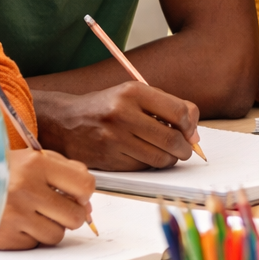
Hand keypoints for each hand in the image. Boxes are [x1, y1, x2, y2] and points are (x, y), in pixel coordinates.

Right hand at [0, 148, 95, 249]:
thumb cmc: (0, 170)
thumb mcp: (32, 158)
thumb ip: (66, 171)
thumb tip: (88, 202)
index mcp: (36, 164)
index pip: (84, 185)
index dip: (85, 194)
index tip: (77, 195)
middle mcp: (25, 189)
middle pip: (75, 216)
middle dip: (71, 214)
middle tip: (56, 208)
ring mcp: (13, 215)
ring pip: (57, 235)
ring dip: (50, 227)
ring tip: (33, 213)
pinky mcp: (3, 237)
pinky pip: (34, 244)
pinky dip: (30, 236)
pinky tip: (16, 222)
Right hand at [33, 81, 199, 170]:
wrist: (63, 123)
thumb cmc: (106, 108)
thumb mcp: (133, 95)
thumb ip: (166, 106)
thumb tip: (194, 133)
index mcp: (132, 92)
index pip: (179, 111)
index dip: (191, 126)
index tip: (190, 132)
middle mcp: (122, 113)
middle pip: (172, 139)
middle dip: (185, 148)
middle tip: (184, 149)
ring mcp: (114, 138)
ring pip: (160, 158)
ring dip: (170, 159)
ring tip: (166, 153)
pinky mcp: (108, 159)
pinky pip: (142, 168)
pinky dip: (150, 165)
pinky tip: (145, 156)